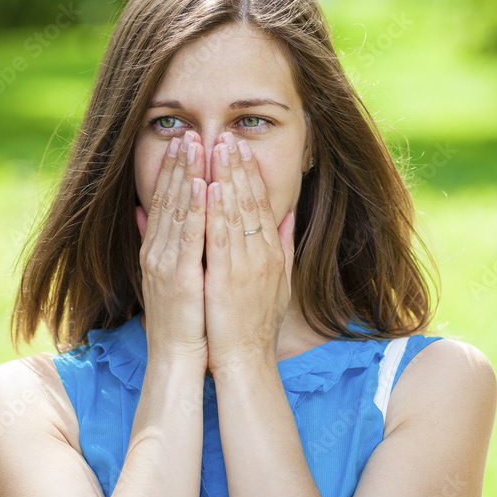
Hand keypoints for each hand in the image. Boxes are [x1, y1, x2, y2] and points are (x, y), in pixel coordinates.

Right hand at [136, 132, 208, 364]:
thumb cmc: (183, 319)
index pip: (166, 201)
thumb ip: (159, 242)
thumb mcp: (169, 274)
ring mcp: (166, 262)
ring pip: (176, 210)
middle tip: (188, 131)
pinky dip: (193, 209)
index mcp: (159, 250)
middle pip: (168, 198)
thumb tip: (145, 212)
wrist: (177, 356)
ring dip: (184, 175)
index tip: (184, 141)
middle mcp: (158, 251)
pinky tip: (199, 185)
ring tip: (193, 145)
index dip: (174, 169)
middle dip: (178, 163)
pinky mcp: (180, 276)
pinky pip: (188, 236)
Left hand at [203, 133, 296, 373]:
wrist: (246, 359)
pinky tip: (210, 187)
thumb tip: (287, 215)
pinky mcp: (225, 279)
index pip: (262, 205)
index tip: (242, 148)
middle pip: (250, 202)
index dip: (252, 175)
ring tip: (216, 149)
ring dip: (225, 178)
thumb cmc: (256, 324)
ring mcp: (245, 266)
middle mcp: (262, 255)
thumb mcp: (279, 281)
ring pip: (235, 212)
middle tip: (228, 136)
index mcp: (272, 254)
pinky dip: (215, 211)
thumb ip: (282, 246)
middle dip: (238, 166)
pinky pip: (220, 237)